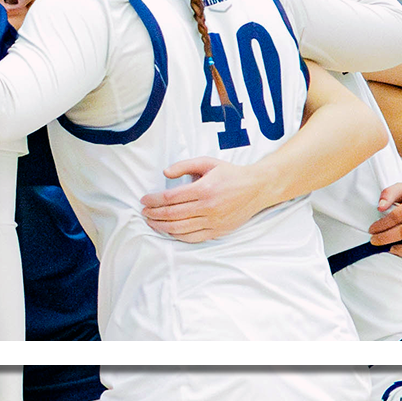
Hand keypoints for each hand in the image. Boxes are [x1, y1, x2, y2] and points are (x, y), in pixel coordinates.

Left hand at [141, 156, 268, 241]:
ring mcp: (214, 221)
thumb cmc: (230, 174)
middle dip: (153, 214)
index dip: (153, 200)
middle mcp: (208, 207)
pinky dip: (177, 236)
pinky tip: (168, 231)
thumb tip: (165, 173)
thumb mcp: (208, 163)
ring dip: (161, 226)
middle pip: (172, 214)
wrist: (258, 188)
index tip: (144, 200)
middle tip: (143, 212)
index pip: (170, 198)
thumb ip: (184, 165)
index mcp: (204, 189)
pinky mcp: (218, 231)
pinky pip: (193, 237)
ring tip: (151, 222)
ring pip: (180, 228)